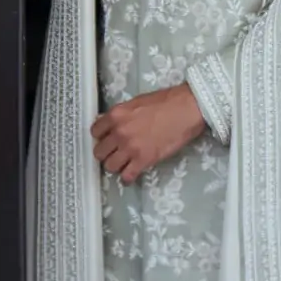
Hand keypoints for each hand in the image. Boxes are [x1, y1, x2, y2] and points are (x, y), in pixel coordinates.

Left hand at [91, 84, 205, 184]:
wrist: (186, 109)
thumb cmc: (166, 102)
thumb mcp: (136, 102)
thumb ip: (122, 115)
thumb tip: (114, 125)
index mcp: (116, 115)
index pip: (94, 132)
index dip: (101, 137)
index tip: (107, 140)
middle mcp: (119, 132)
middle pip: (99, 152)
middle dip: (106, 154)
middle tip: (115, 153)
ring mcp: (130, 148)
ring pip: (109, 166)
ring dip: (116, 166)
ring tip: (124, 164)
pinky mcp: (144, 160)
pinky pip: (127, 176)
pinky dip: (127, 178)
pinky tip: (131, 175)